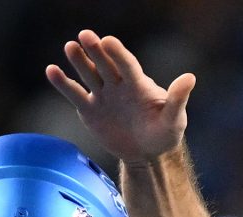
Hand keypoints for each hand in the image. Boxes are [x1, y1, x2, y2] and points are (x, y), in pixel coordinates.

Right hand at [46, 32, 194, 164]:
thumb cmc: (164, 134)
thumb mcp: (174, 119)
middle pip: (105, 64)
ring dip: (79, 61)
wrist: (147, 154)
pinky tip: (51, 71)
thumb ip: (178, 99)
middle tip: (85, 36)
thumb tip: (190, 77)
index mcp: (138, 84)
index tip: (108, 41)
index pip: (127, 65)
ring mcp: (102, 95)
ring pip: (88, 75)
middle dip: (95, 51)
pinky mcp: (89, 110)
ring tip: (70, 47)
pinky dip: (63, 83)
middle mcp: (118, 85)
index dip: (118, 54)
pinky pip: (74, 94)